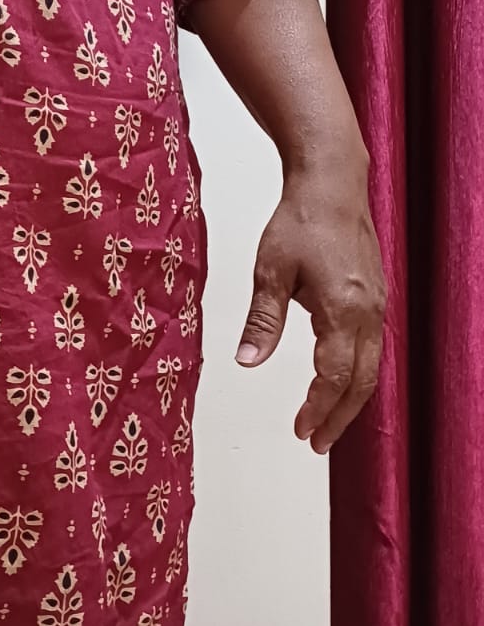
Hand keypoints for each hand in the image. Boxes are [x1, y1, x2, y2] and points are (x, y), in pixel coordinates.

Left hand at [234, 158, 385, 453]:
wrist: (332, 184)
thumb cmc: (301, 220)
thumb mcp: (270, 273)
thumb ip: (262, 322)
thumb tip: (247, 362)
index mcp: (343, 309)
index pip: (335, 376)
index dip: (319, 408)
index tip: (302, 431)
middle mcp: (369, 311)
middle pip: (362, 381)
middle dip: (339, 417)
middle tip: (315, 441)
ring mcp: (377, 304)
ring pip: (372, 367)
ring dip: (350, 398)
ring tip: (325, 421)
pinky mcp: (376, 296)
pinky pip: (373, 347)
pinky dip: (358, 373)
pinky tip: (340, 381)